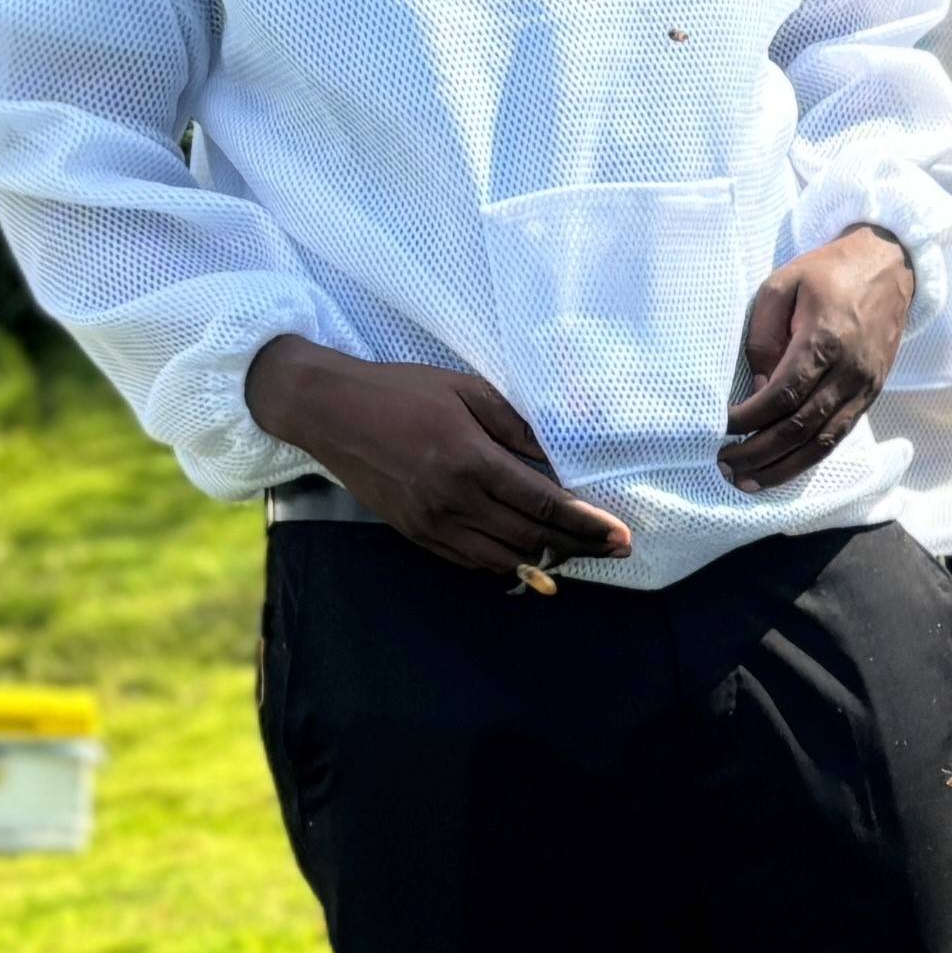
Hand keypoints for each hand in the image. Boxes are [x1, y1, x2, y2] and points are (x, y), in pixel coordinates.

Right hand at [246, 335, 633, 579]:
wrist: (330, 412)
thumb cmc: (403, 392)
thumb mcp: (467, 390)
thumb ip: (517, 424)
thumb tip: (561, 452)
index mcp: (469, 461)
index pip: (542, 505)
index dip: (586, 524)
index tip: (621, 535)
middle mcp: (452, 501)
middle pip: (530, 539)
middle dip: (578, 547)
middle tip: (614, 548)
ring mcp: (431, 524)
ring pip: (502, 560)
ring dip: (544, 559)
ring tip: (576, 550)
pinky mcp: (414, 535)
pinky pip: (471, 561)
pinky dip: (505, 561)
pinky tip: (526, 549)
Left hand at [722, 223, 915, 489]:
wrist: (889, 267)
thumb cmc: (828, 273)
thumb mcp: (782, 285)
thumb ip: (764, 336)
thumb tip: (756, 390)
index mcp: (825, 340)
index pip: (782, 395)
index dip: (749, 418)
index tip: (722, 428)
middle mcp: (848, 371)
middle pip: (800, 426)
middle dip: (760, 452)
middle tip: (726, 466)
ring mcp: (864, 387)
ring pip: (822, 442)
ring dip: (783, 467)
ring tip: (749, 482)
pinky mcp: (871, 394)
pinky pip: (838, 436)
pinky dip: (809, 459)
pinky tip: (784, 469)